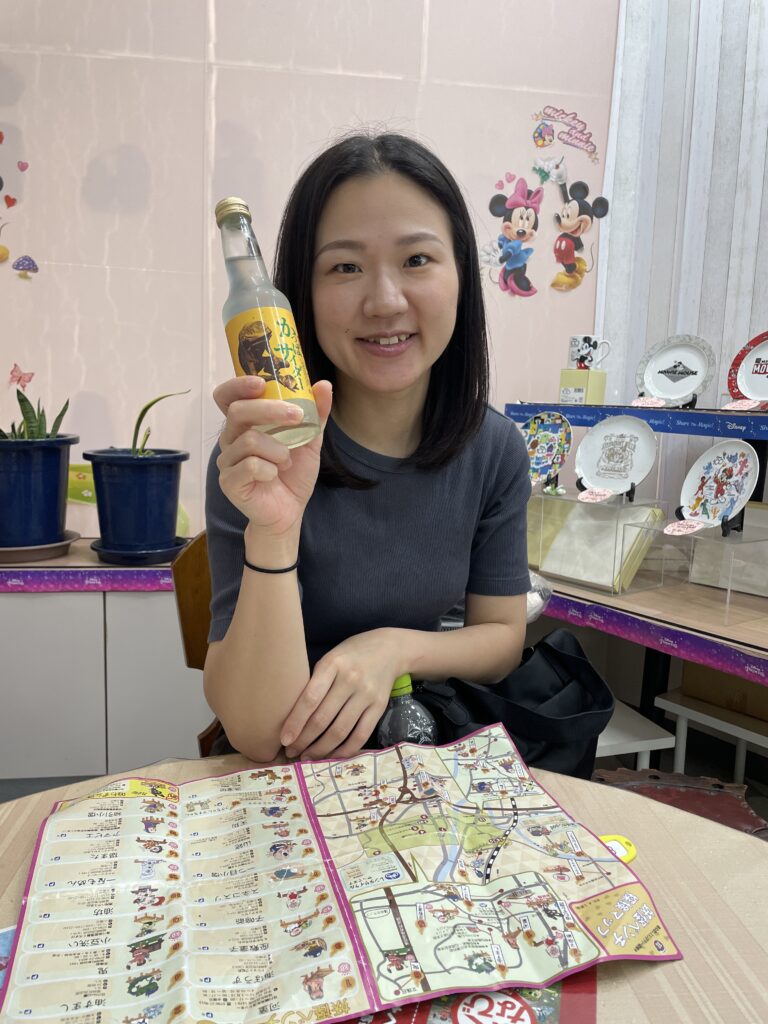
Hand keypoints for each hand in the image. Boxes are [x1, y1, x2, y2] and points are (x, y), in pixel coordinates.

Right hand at [214, 375, 331, 537]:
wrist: (289, 511)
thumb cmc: (293, 474)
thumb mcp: (309, 441)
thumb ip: (315, 414)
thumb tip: (323, 385)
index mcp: (245, 424)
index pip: (228, 396)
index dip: (238, 385)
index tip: (262, 382)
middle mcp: (231, 439)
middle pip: (239, 411)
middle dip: (270, 410)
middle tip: (296, 416)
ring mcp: (227, 461)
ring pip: (249, 441)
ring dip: (278, 450)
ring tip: (287, 462)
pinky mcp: (229, 482)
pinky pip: (249, 466)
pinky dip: (270, 469)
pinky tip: (275, 476)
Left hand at [280, 629, 404, 759]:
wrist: (390, 648)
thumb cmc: (351, 654)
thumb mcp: (331, 658)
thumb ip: (316, 682)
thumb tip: (294, 717)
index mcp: (333, 664)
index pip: (310, 698)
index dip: (296, 722)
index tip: (284, 739)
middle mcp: (350, 679)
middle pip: (323, 718)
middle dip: (304, 740)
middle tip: (291, 752)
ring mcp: (367, 694)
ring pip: (340, 731)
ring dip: (321, 749)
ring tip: (307, 757)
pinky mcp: (380, 707)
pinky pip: (361, 735)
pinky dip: (345, 750)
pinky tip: (332, 756)